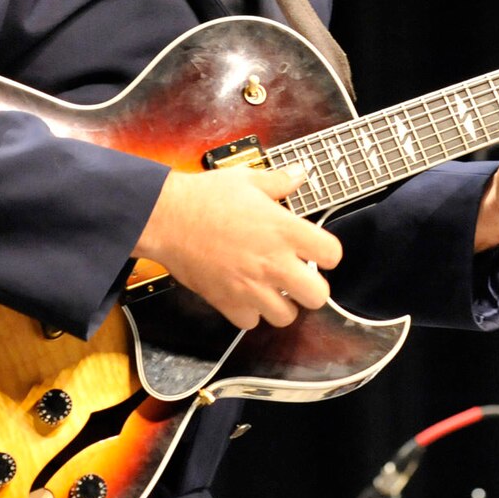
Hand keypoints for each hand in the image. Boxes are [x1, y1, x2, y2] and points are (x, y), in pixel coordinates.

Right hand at [133, 165, 340, 329]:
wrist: (166, 218)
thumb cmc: (204, 197)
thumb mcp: (247, 180)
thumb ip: (279, 182)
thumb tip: (299, 175)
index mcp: (284, 230)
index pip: (332, 254)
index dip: (328, 253)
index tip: (317, 251)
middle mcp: (273, 262)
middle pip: (318, 295)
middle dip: (312, 287)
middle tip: (299, 277)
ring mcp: (251, 286)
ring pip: (286, 317)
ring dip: (282, 304)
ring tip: (272, 289)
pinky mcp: (227, 301)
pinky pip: (251, 323)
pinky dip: (250, 313)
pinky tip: (245, 296)